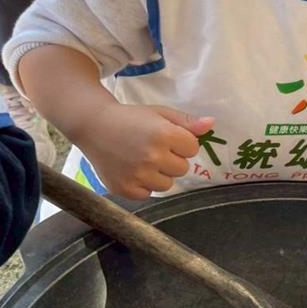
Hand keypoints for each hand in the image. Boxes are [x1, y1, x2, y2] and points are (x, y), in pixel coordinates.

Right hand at [77, 101, 212, 199]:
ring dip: (160, 174)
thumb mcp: (160, 113)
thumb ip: (188, 122)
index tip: (167, 137)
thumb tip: (212, 125)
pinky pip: (148, 194)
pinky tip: (133, 170)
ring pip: (168, 184)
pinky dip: (143, 185)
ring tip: (143, 160)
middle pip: (182, 168)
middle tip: (153, 148)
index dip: (182, 143)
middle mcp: (152, 157)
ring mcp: (137, 175)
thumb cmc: (131, 118)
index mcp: (164, 135)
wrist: (94, 126)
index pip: (193, 149)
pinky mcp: (125, 189)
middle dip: (172, 159)